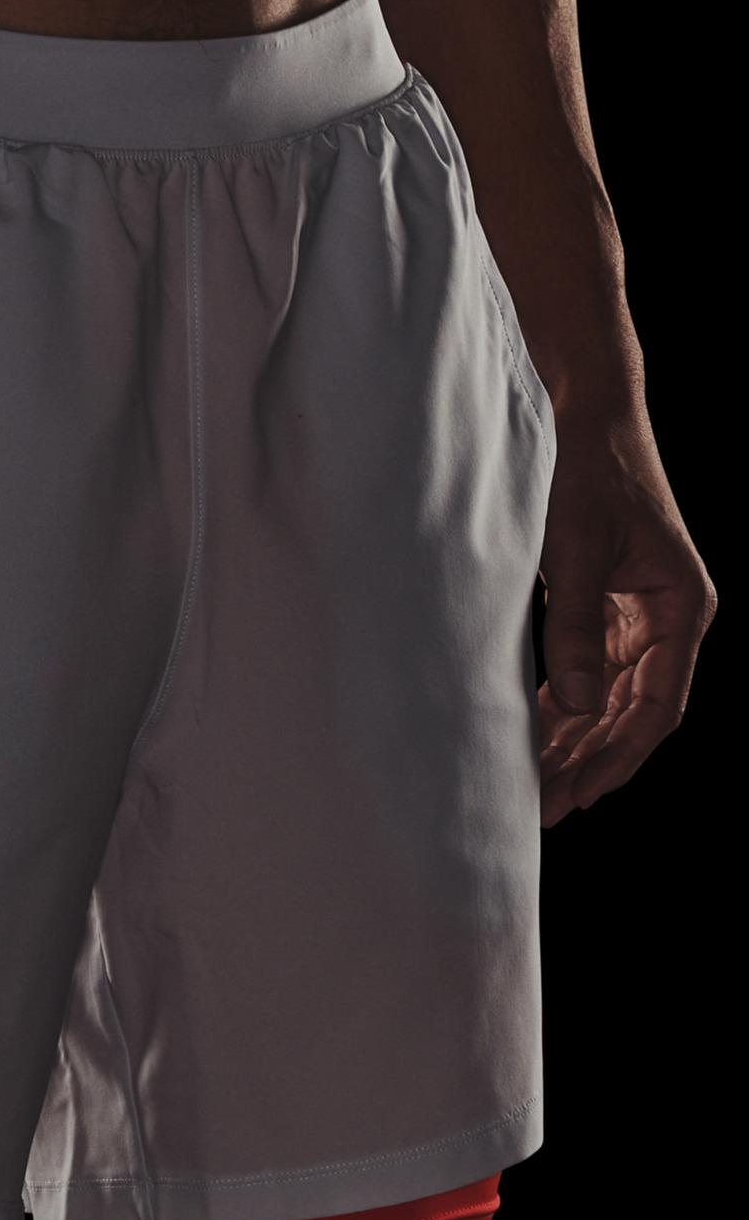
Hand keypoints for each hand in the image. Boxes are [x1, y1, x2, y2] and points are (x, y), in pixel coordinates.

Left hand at [537, 410, 714, 826]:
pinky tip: (537, 735)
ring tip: (537, 785)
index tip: (580, 794)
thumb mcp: (576, 549)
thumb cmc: (586, 469)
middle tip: (545, 808)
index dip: (620, 756)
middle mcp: (671, 616)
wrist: (585, 411)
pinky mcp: (613, 606)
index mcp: (681, 606)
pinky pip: (597, 672)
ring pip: (616, 698)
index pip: (659, 705)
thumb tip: (582, 708)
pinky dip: (569, 706)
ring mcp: (644, 613)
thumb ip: (577, 628)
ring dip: (579, 741)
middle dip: (592, 761)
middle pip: (637, 711)